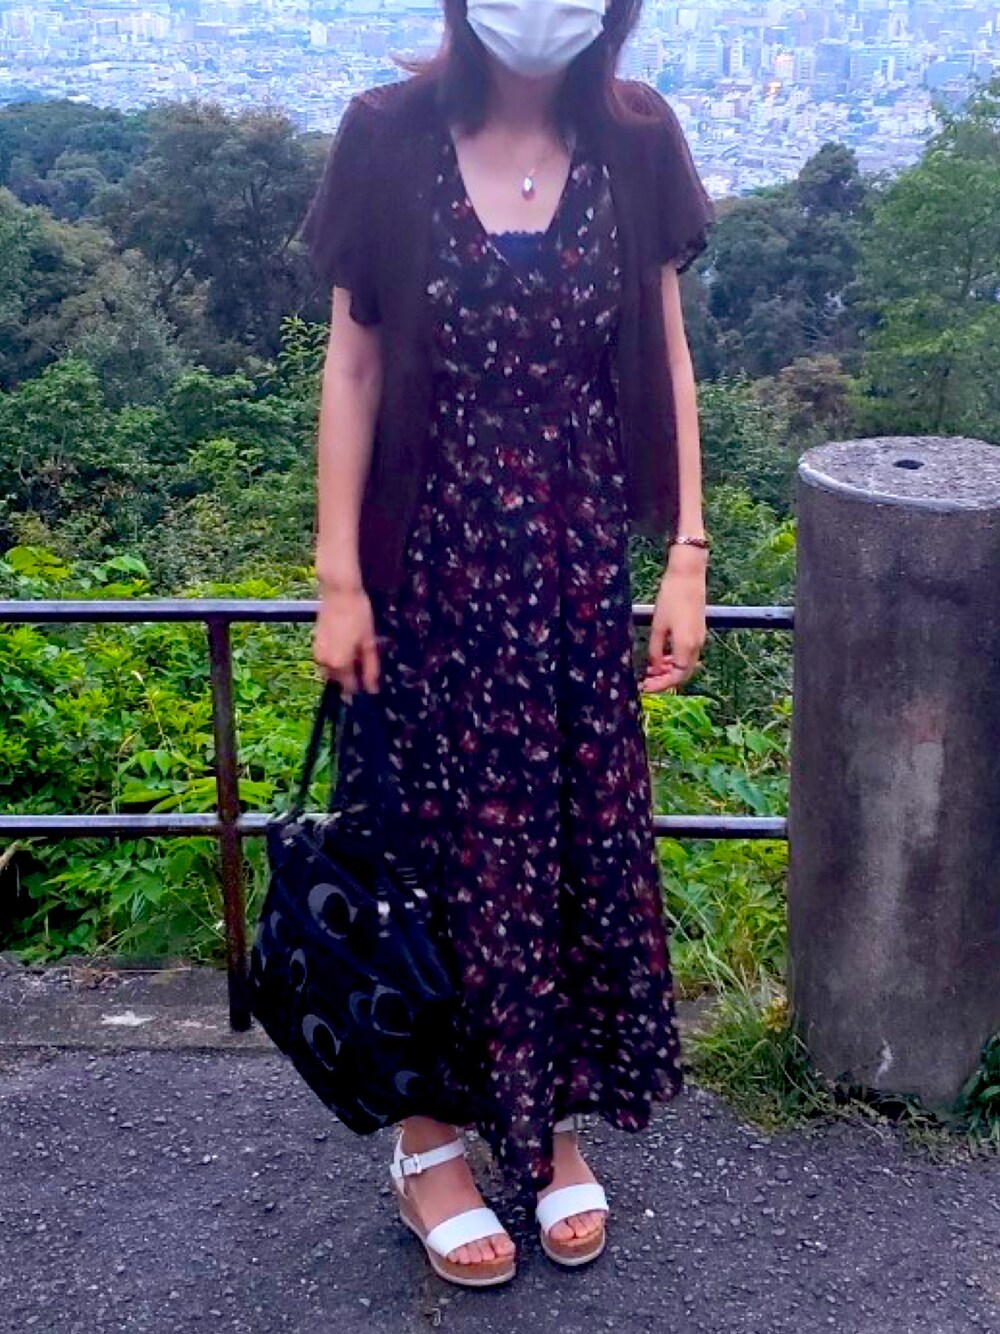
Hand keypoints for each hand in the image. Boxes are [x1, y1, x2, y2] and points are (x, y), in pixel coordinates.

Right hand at [313, 585, 379, 697]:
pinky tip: (346, 647)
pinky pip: (325, 660)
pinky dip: (335, 660)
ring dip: (342, 670)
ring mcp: (317, 653)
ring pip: (330, 671)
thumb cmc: (358, 616)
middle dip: (350, 679)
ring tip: (356, 656)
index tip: (370, 687)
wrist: (339, 592)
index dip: (360, 689)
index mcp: (339, 664)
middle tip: (364, 669)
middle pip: (338, 681)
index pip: (349, 687)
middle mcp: (324, 663)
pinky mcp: (315, 643)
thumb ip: (370, 668)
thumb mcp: (369, 643)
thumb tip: (372, 690)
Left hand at [640, 546, 706, 693]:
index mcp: (686, 646)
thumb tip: (653, 668)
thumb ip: (655, 650)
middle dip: (665, 681)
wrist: (688, 576)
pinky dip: (675, 660)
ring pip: (686, 665)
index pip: (676, 677)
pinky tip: (662, 657)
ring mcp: (699, 639)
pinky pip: (688, 654)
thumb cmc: (671, 597)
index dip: (661, 685)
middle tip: (647, 682)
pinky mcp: (698, 632)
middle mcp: (697, 646)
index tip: (646, 687)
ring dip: (670, 671)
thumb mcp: (658, 626)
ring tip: (651, 670)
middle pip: (683, 674)